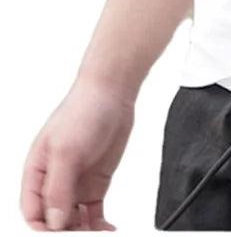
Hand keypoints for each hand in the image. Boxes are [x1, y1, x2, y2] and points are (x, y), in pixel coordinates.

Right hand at [21, 76, 134, 230]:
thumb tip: (55, 221)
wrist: (113, 92)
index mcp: (36, 173)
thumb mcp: (66, 150)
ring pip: (73, 220)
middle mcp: (54, 182)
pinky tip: (106, 230)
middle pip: (53, 221)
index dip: (44, 229)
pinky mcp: (95, 183)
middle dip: (65, 233)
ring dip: (83, 232)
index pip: (33, 213)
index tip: (59, 235)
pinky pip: (92, 212)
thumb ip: (59, 187)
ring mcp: (75, 183)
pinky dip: (98, 224)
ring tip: (97, 235)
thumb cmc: (83, 110)